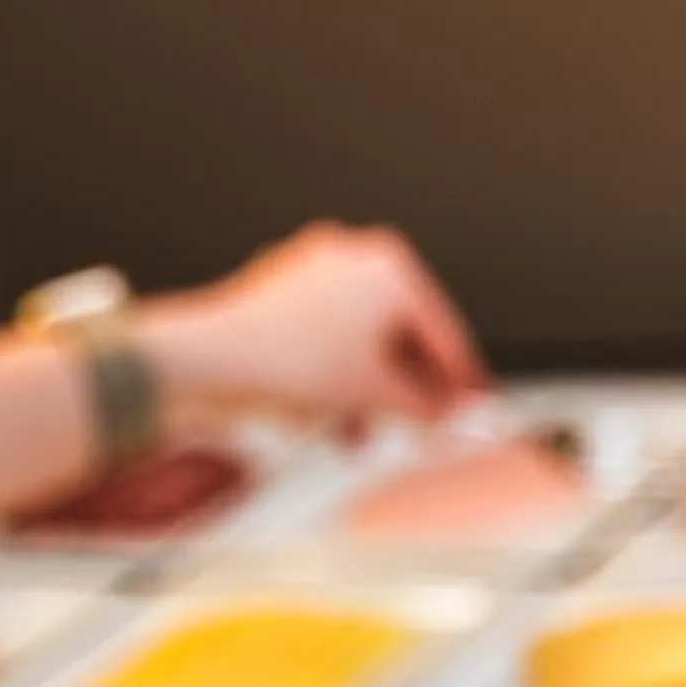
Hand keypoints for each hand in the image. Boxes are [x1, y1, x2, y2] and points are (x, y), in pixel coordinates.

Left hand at [143, 223, 489, 428]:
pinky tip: (329, 412)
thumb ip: (426, 407)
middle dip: (407, 390)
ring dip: (367, 390)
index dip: (462, 381)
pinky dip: (335, 373)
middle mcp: (355, 255)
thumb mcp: (376, 394)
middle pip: (401, 334)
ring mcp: (315, 267)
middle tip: (419, 426)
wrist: (213, 357)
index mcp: (390, 266)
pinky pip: (327, 336)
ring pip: (360, 338)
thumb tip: (450, 415)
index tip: (473, 409)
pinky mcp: (281, 287)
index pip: (444, 332)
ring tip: (359, 431)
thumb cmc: (290, 360)